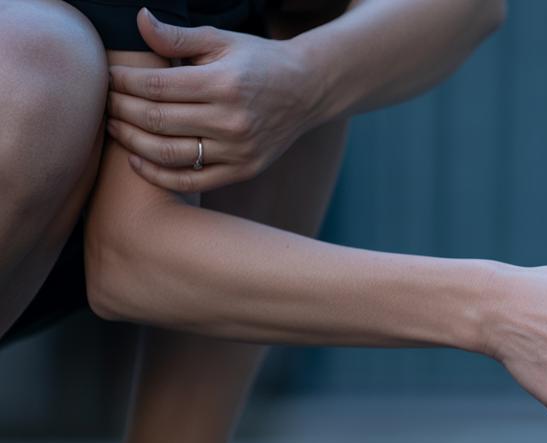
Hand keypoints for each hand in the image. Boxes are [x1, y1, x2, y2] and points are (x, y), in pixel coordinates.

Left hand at [105, 9, 321, 191]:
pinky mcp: (243, 170)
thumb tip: (138, 21)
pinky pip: (192, 181)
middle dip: (120, 110)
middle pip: (156, 119)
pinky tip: (137, 162)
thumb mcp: (222, 40)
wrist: (307, 90)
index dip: (122, 83)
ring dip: (131, 142)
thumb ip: (177, 35)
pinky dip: (159, 176)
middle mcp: (231, 120)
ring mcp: (238, 150)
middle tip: (102, 102)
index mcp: (223, 83)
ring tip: (114, 127)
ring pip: (168, 153)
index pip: (156, 86)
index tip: (106, 77)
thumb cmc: (258, 62)